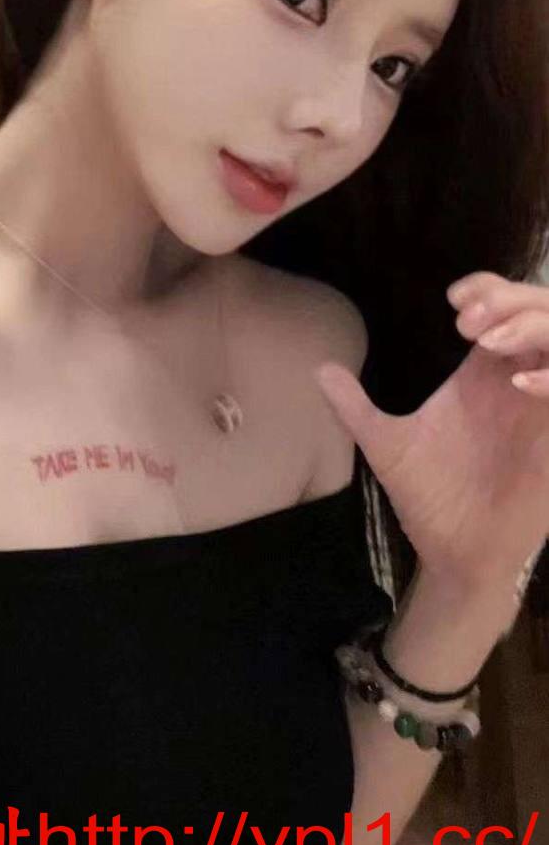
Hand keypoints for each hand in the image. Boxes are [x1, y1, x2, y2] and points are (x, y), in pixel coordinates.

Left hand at [313, 271, 548, 593]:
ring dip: (534, 328)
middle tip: (466, 321)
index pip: (501, 307)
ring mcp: (541, 411)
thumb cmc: (430, 498)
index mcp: (482, 374)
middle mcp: (516, 383)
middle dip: (510, 301)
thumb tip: (318, 369)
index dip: (487, 288)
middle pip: (540, 311)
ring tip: (486, 342)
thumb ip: (353, 406)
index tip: (453, 299)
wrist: (454, 555)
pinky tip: (518, 386)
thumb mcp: (385, 443)